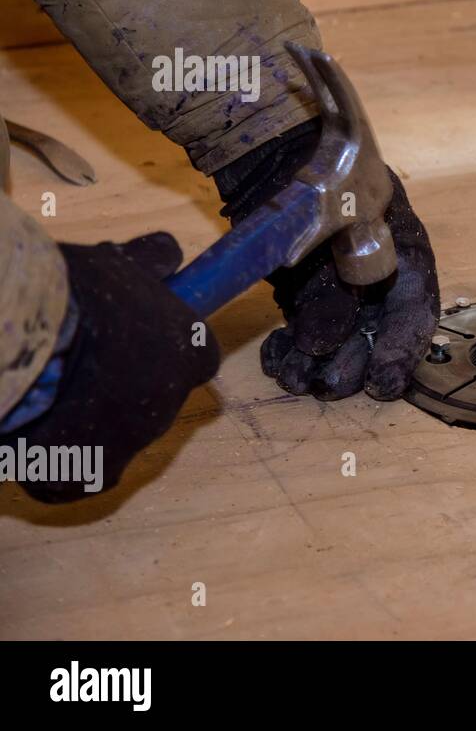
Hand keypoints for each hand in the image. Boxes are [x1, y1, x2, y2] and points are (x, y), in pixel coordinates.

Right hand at [3, 233, 219, 502]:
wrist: (24, 342)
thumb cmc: (73, 294)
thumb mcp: (116, 264)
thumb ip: (149, 263)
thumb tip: (168, 255)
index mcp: (189, 350)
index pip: (196, 356)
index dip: (164, 348)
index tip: (133, 338)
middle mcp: (170, 401)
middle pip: (153, 398)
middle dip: (123, 384)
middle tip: (78, 361)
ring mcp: (132, 442)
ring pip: (115, 436)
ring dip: (88, 419)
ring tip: (46, 387)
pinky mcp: (88, 475)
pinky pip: (76, 473)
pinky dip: (56, 458)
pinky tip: (32, 430)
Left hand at [215, 121, 438, 400]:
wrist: (267, 144)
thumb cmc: (315, 174)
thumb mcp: (334, 225)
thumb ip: (333, 285)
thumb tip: (326, 344)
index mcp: (401, 251)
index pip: (413, 310)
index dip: (400, 350)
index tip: (381, 383)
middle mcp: (375, 274)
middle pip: (374, 333)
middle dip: (352, 364)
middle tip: (327, 385)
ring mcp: (338, 284)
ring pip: (337, 339)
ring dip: (317, 364)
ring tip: (294, 378)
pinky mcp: (301, 292)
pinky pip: (302, 331)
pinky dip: (288, 351)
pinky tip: (274, 359)